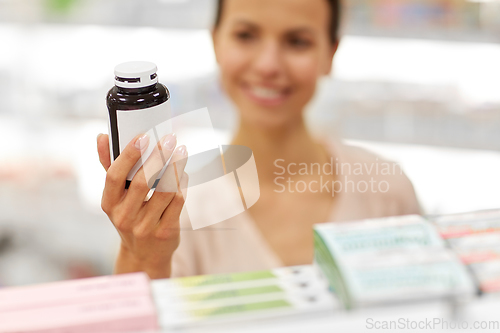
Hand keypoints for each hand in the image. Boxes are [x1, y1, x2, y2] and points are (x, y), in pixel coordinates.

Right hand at [97, 133, 187, 278]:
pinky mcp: (166, 232)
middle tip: (170, 138)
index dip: (128, 155)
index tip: (142, 136)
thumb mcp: (116, 196)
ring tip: (182, 151)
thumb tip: (103, 136)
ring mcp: (145, 227)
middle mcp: (124, 217)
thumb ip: (109, 165)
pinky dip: (182, 184)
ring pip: (164, 191)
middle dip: (157, 157)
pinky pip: (177, 203)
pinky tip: (184, 172)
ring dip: (175, 167)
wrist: (144, 255)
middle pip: (141, 182)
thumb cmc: (130, 216)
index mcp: (109, 204)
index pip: (114, 176)